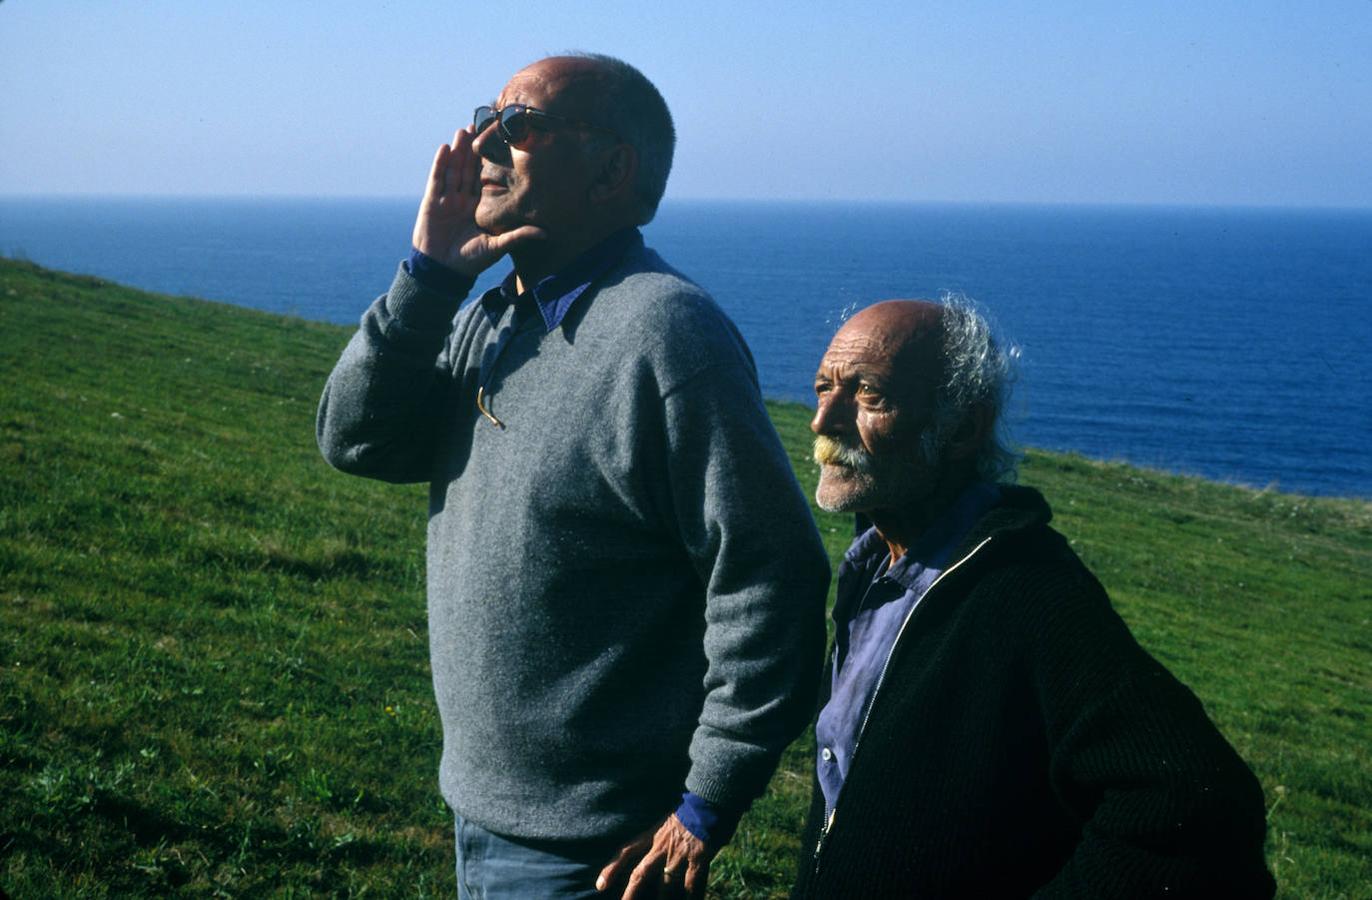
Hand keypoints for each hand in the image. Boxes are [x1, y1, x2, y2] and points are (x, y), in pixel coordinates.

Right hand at [410, 127, 543, 276]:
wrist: (442, 271)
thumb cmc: (470, 261)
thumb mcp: (497, 247)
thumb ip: (518, 237)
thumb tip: (545, 233)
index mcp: (480, 206)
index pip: (487, 179)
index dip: (492, 162)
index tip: (502, 142)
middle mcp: (464, 199)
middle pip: (470, 169)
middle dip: (475, 148)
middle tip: (483, 125)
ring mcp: (447, 199)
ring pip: (454, 169)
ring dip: (458, 150)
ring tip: (465, 130)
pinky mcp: (432, 202)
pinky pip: (437, 179)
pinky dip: (440, 164)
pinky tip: (445, 148)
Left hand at [596, 814, 713, 899]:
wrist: (710, 797)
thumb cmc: (693, 805)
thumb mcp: (670, 818)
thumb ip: (664, 835)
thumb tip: (662, 846)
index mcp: (653, 834)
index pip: (627, 852)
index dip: (612, 869)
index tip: (600, 885)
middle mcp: (662, 846)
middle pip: (640, 875)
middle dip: (630, 895)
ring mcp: (679, 855)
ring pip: (664, 887)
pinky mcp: (698, 860)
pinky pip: (692, 887)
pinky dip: (690, 899)